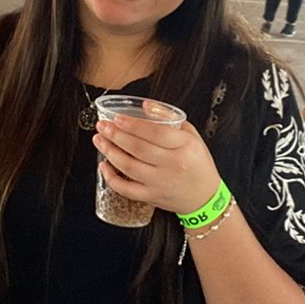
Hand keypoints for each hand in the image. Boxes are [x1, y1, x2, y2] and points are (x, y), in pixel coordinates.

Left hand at [94, 111, 222, 217]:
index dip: (133, 125)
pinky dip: (111, 178)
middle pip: (138, 148)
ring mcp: (161, 183)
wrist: (205, 197)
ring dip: (110, 152)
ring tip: (99, 140)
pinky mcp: (152, 197)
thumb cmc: (198, 164)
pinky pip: (126, 189)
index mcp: (185, 146)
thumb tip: (145, 106)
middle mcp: (173, 165)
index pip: (155, 133)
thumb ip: (168, 118)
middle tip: (102, 126)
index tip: (117, 118)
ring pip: (129, 167)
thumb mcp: (191, 136)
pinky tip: (104, 166)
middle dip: (115, 135)